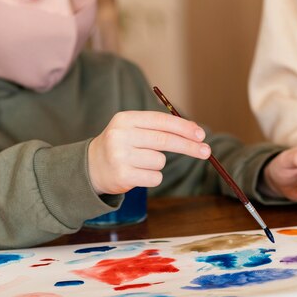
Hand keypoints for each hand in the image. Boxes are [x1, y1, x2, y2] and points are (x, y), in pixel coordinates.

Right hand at [88, 111, 210, 194]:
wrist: (91, 167)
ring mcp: (120, 156)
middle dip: (189, 146)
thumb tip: (195, 132)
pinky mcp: (122, 176)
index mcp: (125, 119)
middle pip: (165, 141)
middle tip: (206, 151)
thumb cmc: (121, 145)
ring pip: (160, 161)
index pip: (161, 121)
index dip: (184, 127)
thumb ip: (160, 128)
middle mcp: (120, 136)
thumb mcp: (133, 129)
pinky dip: (152, 177)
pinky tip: (138, 173)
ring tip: (141, 162)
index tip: (201, 134)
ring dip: (158, 164)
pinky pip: (155, 177)